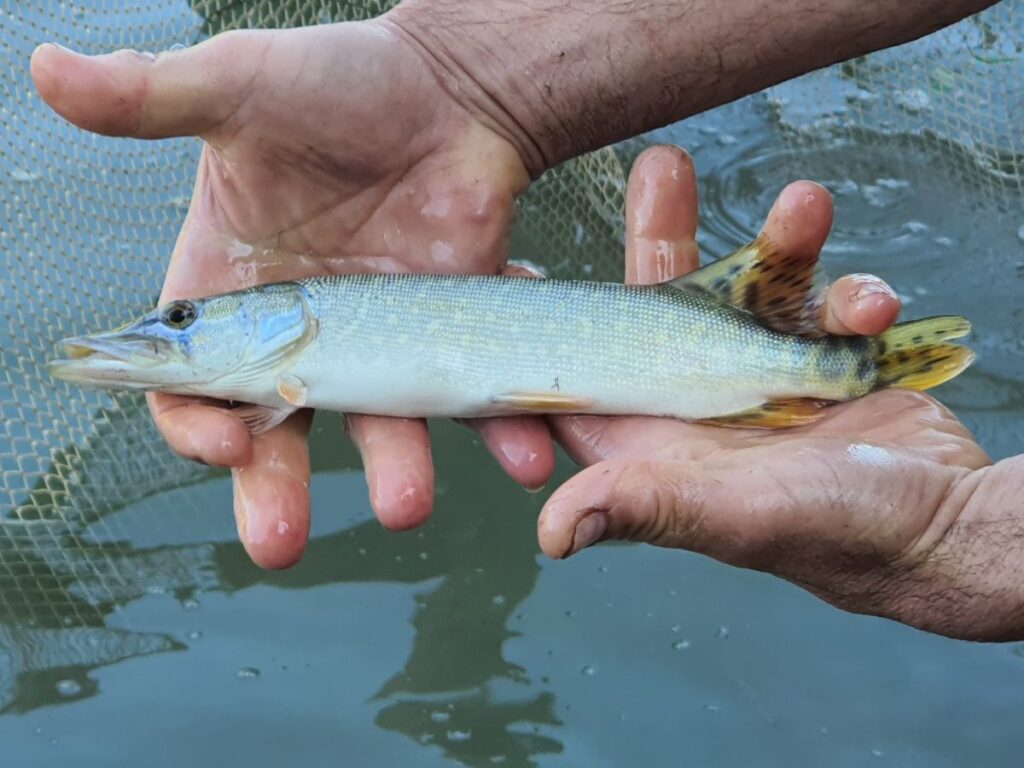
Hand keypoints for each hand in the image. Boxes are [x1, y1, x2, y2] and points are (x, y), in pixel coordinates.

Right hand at [30, 23, 555, 567]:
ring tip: (404, 506)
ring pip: (378, 424)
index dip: (194, 419)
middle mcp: (301, 334)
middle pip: (275, 428)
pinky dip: (496, 428)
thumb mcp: (241, 85)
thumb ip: (155, 97)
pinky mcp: (449, 336)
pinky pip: (471, 393)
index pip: (192, 379)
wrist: (451, 89)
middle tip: (278, 545)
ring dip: (392, 470)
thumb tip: (46, 70)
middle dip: (273, 488)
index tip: (222, 445)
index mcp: (232, 290)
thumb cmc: (340, 81)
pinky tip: (522, 455)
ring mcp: (380, 343)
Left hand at [539, 147, 1022, 640]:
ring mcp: (764, 374)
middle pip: (660, 305)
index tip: (520, 267)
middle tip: (660, 170)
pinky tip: (875, 305)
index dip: (548, 330)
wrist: (944, 528)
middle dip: (660, 234)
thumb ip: (647, 505)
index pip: (582, 377)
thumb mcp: (731, 514)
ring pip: (749, 286)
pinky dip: (855, 294)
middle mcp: (699, 398)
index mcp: (654, 436)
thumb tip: (552, 534)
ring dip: (781, 242)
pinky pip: (828, 303)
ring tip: (807, 204)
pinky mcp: (825, 358)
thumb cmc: (831, 534)